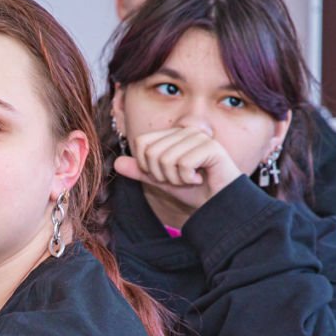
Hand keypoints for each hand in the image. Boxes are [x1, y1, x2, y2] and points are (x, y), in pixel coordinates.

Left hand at [112, 125, 242, 220]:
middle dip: (162, 174)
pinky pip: (183, 164)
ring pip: (166, 159)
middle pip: (152, 152)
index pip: (141, 142)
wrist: (219, 204)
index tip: (165, 174)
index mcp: (172, 134)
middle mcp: (185, 131)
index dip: (146, 165)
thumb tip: (116, 163)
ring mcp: (199, 137)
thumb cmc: (194, 191)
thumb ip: (141, 171)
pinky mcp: (211, 147)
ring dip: (176, 178)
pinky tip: (201, 178)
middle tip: (180, 179)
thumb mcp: (162, 181)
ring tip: (192, 179)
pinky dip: (188, 178)